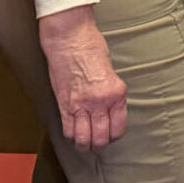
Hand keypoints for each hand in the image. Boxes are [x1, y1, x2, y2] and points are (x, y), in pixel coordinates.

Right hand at [39, 5, 126, 151]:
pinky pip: (68, 129)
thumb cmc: (91, 47)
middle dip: (100, 143)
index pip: (119, 127)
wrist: (69, 38)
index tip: (111, 134)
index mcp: (116, 93)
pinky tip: (73, 132)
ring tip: (85, 142)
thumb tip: (109, 109)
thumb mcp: (111, 71)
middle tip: (98, 141)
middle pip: (101, 138)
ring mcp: (80, 105)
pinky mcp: (64, 104)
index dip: (114, 135)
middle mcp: (100, 102)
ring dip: (85, 144)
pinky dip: (71, 135)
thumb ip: (111, 93)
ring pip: (83, 139)